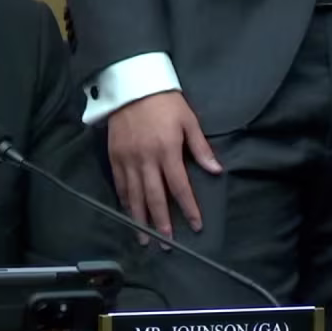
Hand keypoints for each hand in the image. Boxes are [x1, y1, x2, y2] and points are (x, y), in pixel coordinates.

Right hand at [107, 91, 221, 246]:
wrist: (131, 85)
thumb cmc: (164, 101)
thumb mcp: (188, 120)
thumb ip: (200, 147)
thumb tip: (216, 170)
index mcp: (168, 151)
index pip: (180, 187)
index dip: (188, 208)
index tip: (195, 226)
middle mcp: (146, 160)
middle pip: (155, 198)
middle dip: (162, 224)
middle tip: (167, 245)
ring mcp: (128, 159)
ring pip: (135, 196)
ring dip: (140, 220)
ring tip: (144, 240)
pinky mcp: (115, 156)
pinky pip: (120, 184)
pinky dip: (125, 202)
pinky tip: (129, 214)